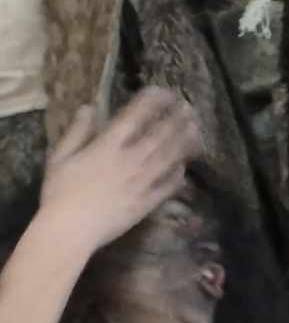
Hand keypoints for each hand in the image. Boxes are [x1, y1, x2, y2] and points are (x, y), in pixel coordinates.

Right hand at [39, 89, 203, 257]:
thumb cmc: (59, 192)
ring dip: (185, 141)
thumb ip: (78, 131)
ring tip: (196, 129)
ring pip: (171, 156)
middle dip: (177, 117)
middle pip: (162, 133)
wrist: (70, 231)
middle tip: (188, 106)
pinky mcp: (148, 203)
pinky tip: (184, 166)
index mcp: (109, 145)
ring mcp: (143, 182)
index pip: (137, 114)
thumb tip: (89, 108)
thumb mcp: (61, 156)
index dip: (153, 100)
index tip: (162, 91)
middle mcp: (132, 159)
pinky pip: (169, 185)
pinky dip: (179, 173)